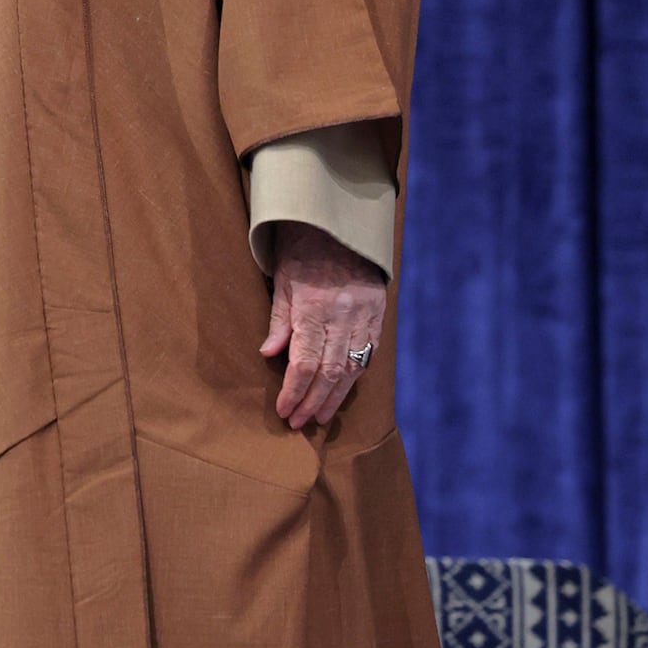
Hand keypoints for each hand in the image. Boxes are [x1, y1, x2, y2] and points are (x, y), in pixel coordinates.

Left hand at [260, 221, 385, 431]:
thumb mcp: (283, 281)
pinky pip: (368, 353)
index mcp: (314, 307)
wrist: (341, 225)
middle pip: (329, 373)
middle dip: (313, 402)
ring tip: (320, 417)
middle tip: (299, 423)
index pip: (305, 363)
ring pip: (352, 368)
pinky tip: (342, 391)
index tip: (284, 411)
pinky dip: (354, 376)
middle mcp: (342, 315)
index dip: (294, 392)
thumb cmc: (303, 251)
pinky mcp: (377, 315)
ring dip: (335, 397)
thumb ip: (279, 321)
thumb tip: (269, 355)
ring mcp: (364, 316)